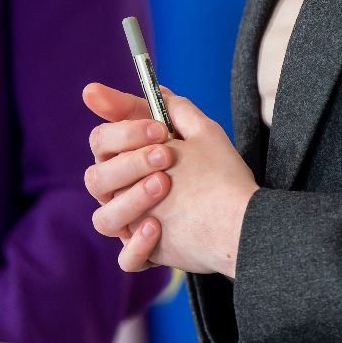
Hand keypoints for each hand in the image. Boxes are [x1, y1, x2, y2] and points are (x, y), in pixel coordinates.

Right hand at [82, 83, 257, 278]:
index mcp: (128, 160)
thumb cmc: (218, 173)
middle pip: (96, 178)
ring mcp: (132, 223)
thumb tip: (149, 84)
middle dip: (128, 163)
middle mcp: (122, 192)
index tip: (157, 127)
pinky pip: (126, 258)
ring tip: (164, 185)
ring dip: (130, 200)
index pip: (101, 141)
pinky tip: (157, 227)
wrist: (245, 218)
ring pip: (104, 218)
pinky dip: (137, 244)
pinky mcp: (146, 252)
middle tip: (165, 156)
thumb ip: (171, 106)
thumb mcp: (199, 131)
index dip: (123, 132)